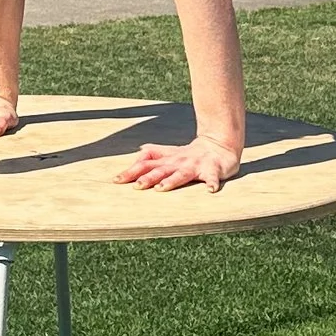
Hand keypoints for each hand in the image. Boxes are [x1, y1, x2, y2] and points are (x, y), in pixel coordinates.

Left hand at [117, 131, 240, 192]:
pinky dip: (211, 183)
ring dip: (171, 181)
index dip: (131, 171)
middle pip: (160, 170)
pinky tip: (210, 190)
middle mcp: (178, 162)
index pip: (145, 164)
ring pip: (182, 174)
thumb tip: (135, 155)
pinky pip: (212, 177)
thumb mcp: (169, 154)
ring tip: (161, 188)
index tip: (116, 181)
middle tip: (136, 187)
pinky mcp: (213, 169)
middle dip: (148, 178)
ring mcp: (195, 166)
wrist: (219, 145)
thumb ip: (153, 155)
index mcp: (167, 160)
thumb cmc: (190, 155)